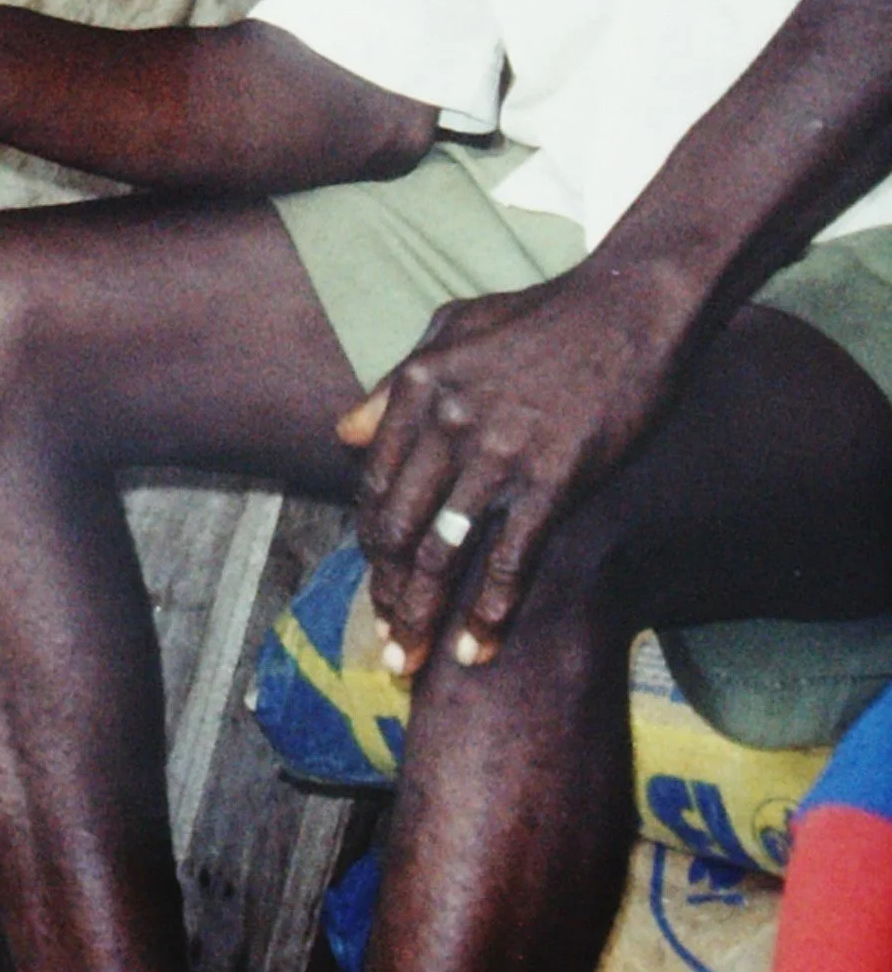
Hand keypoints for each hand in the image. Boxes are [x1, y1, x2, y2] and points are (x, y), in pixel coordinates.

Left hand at [336, 260, 694, 676]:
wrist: (628, 308)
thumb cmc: (543, 316)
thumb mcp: (454, 329)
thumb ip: (396, 385)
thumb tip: (344, 433)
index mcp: (418, 386)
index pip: (373, 484)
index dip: (370, 544)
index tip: (376, 583)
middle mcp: (447, 423)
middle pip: (396, 529)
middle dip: (386, 596)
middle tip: (388, 645)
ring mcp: (499, 452)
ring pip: (442, 554)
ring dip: (423, 616)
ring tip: (413, 664)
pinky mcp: (554, 477)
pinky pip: (511, 558)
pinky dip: (491, 611)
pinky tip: (479, 647)